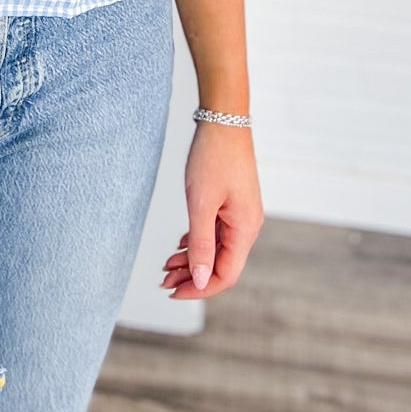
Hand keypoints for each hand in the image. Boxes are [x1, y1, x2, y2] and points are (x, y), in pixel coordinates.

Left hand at [161, 123, 262, 298]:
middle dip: (192, 276)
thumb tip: (199, 280)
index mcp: (245, 229)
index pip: (225, 275)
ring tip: (166, 266)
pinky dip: (197, 242)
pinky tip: (180, 246)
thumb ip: (200, 244)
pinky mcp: (232, 204)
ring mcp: (240, 215)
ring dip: (192, 260)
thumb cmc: (213, 157)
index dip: (199, 289)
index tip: (173, 292)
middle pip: (220, 264)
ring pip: (216, 249)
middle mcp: (247, 226)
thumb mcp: (201, 203)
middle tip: (163, 281)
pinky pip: (216, 233)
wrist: (223, 120)